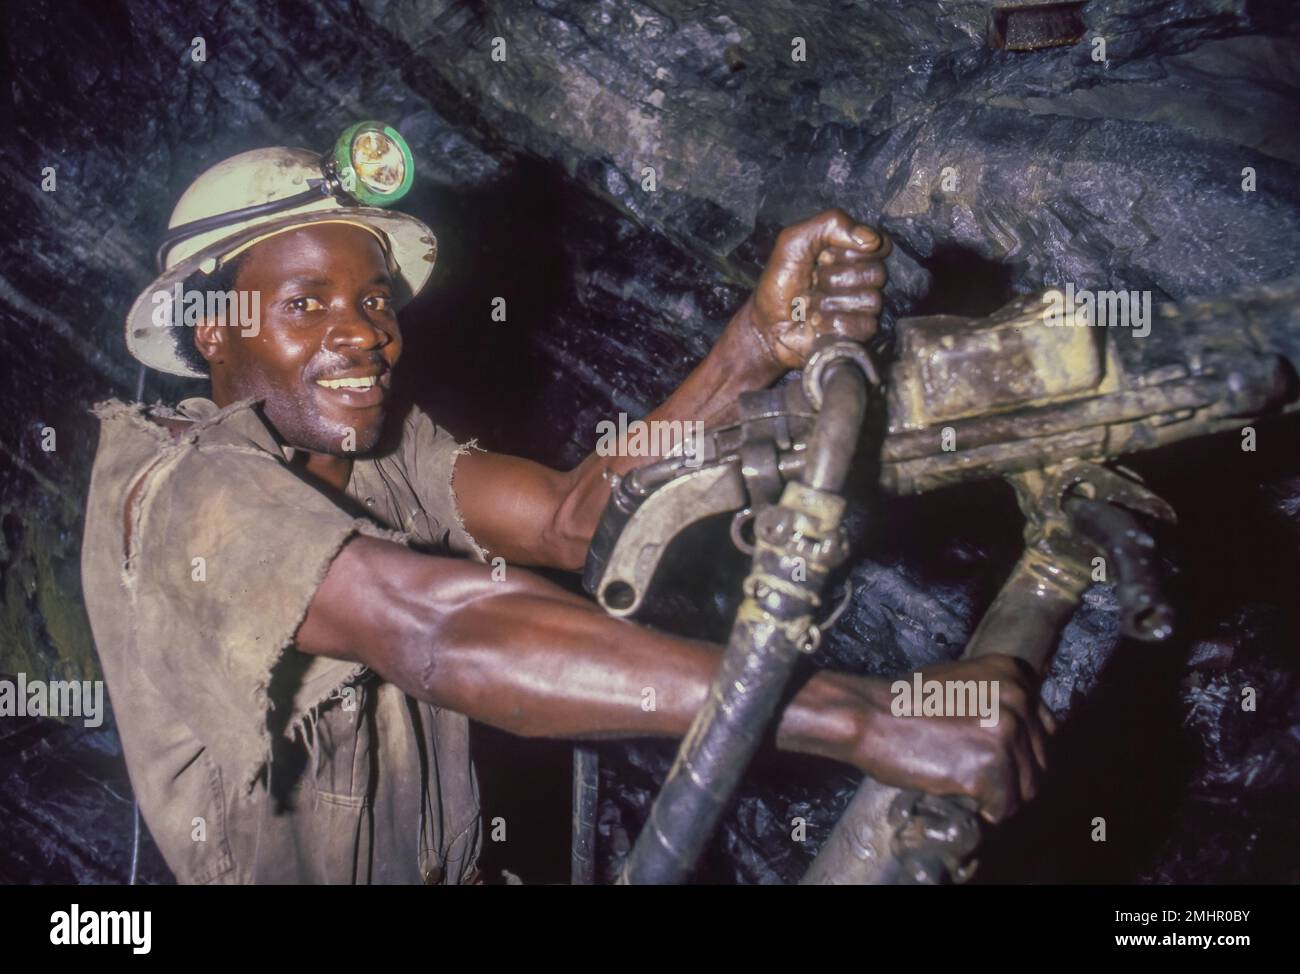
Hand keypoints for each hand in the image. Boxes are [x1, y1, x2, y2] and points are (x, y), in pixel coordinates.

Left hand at [745, 208, 889, 370]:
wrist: (767, 325)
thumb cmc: (779, 283)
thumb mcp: (794, 242)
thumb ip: (830, 224)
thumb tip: (871, 238)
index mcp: (850, 251)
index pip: (878, 243)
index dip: (849, 252)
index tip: (822, 257)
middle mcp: (861, 277)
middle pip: (876, 272)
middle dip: (835, 278)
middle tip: (813, 282)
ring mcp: (862, 306)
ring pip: (870, 300)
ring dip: (830, 303)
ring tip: (811, 305)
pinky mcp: (860, 332)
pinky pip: (865, 325)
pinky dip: (835, 324)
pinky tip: (817, 322)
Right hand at [840, 655, 1054, 823]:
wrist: (868, 716)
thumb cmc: (905, 703)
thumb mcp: (962, 683)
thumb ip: (996, 698)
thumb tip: (1021, 733)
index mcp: (1014, 673)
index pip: (1044, 728)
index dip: (1021, 751)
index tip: (995, 760)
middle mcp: (1018, 699)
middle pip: (1038, 761)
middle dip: (1011, 777)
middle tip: (972, 777)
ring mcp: (1006, 734)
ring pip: (1026, 789)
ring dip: (998, 797)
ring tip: (963, 786)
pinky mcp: (990, 768)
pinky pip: (1003, 808)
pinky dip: (984, 812)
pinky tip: (958, 795)